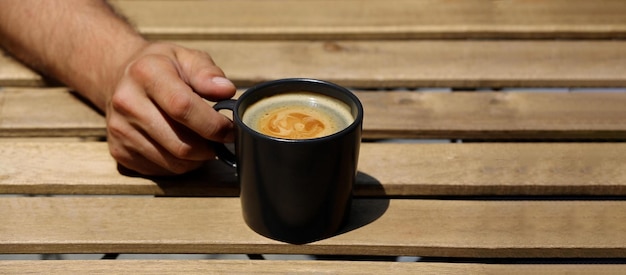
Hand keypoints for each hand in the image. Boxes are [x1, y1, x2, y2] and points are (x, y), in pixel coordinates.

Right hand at [105, 42, 235, 174]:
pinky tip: (182, 146)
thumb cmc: (161, 68)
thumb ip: (207, 73)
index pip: (183, 108)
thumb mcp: (186, 57)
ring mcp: (119, 129)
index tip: (231, 129)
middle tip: (220, 140)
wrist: (120, 77)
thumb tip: (226, 91)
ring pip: (173, 163)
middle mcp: (127, 102)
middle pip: (180, 143)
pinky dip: (179, 164)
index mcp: (146, 74)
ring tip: (203, 142)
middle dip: (209, 148)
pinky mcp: (118, 150)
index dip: (213, 124)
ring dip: (197, 159)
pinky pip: (160, 170)